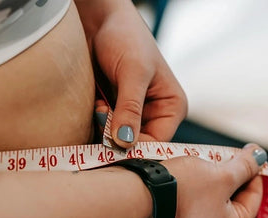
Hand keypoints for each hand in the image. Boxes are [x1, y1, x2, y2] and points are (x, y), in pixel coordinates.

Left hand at [76, 0, 186, 146]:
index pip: (157, 142)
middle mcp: (154, 115)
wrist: (99, 20)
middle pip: (137, 145)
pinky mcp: (114, 113)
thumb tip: (125, 142)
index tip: (114, 143)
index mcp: (171, 108)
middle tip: (103, 116)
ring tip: (100, 105)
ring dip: (105, 130)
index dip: (136, 147)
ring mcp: (133, 116)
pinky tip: (96, 105)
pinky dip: (97, 124)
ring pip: (118, 140)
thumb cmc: (126, 37)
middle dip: (117, 137)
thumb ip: (130, 108)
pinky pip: (105, 131)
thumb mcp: (132, 73)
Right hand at [162, 144, 264, 217]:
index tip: (252, 156)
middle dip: (233, 175)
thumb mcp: (221, 174)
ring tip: (209, 162)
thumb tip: (258, 158)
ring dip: (216, 178)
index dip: (255, 173)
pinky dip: (200, 185)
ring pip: (215, 198)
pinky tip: (194, 172)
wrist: (141, 194)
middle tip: (229, 156)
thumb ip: (245, 166)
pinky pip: (198, 200)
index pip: (254, 199)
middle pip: (235, 199)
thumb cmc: (180, 191)